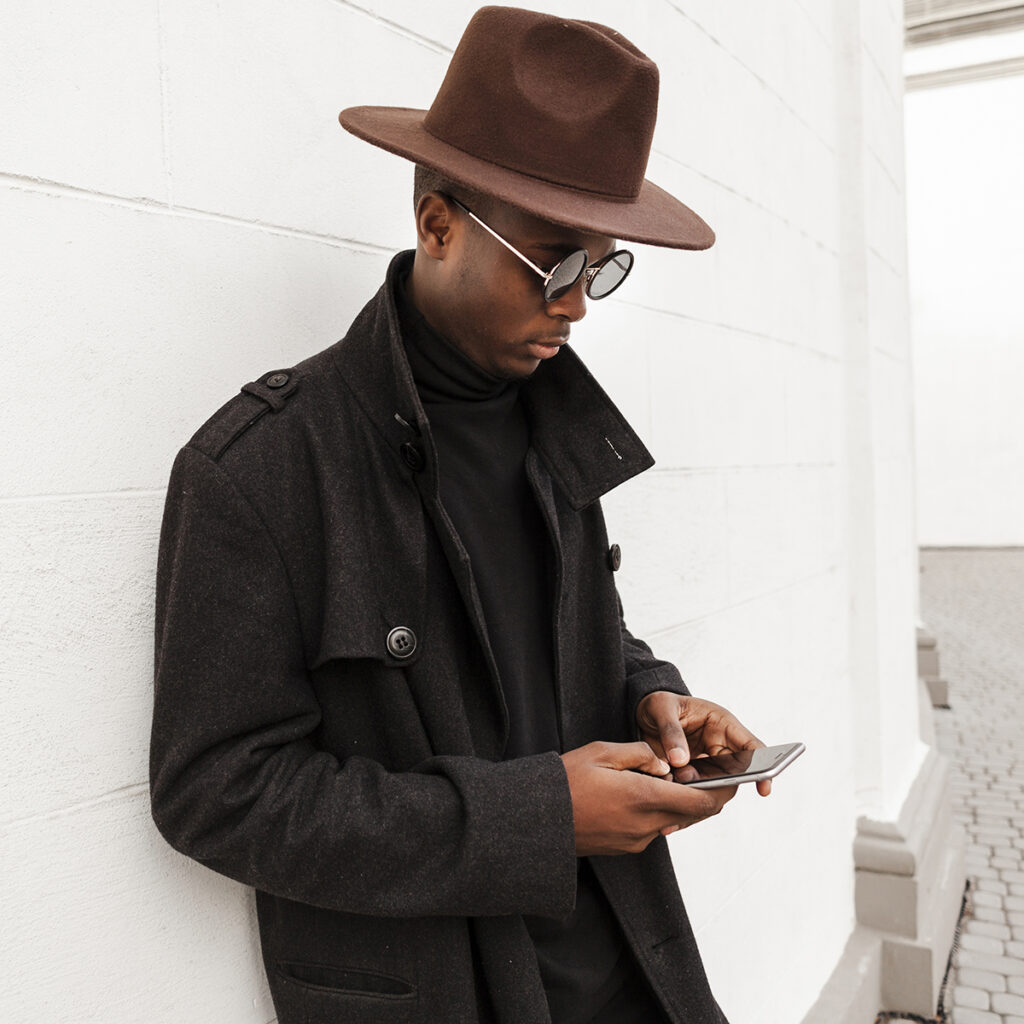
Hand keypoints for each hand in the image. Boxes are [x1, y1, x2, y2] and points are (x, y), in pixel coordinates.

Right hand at [560, 740, 738, 855]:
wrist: (537, 821)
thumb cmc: (565, 782)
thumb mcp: (602, 753)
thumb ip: (641, 754)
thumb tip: (665, 763)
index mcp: (644, 798)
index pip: (700, 802)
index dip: (722, 792)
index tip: (733, 780)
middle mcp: (646, 825)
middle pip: (691, 814)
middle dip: (703, 795)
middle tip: (707, 776)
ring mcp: (636, 840)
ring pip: (672, 820)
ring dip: (677, 803)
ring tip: (669, 780)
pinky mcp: (625, 847)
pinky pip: (652, 828)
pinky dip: (657, 812)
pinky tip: (642, 794)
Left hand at [636, 692, 771, 798]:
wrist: (642, 713)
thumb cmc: (658, 703)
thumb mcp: (661, 708)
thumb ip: (671, 732)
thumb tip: (680, 761)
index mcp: (722, 724)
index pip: (752, 747)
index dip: (763, 768)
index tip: (763, 789)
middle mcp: (720, 745)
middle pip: (734, 774)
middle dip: (715, 783)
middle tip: (685, 777)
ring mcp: (708, 763)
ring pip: (715, 786)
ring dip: (696, 789)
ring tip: (671, 776)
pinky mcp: (694, 775)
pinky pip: (697, 791)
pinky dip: (685, 796)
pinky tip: (667, 790)